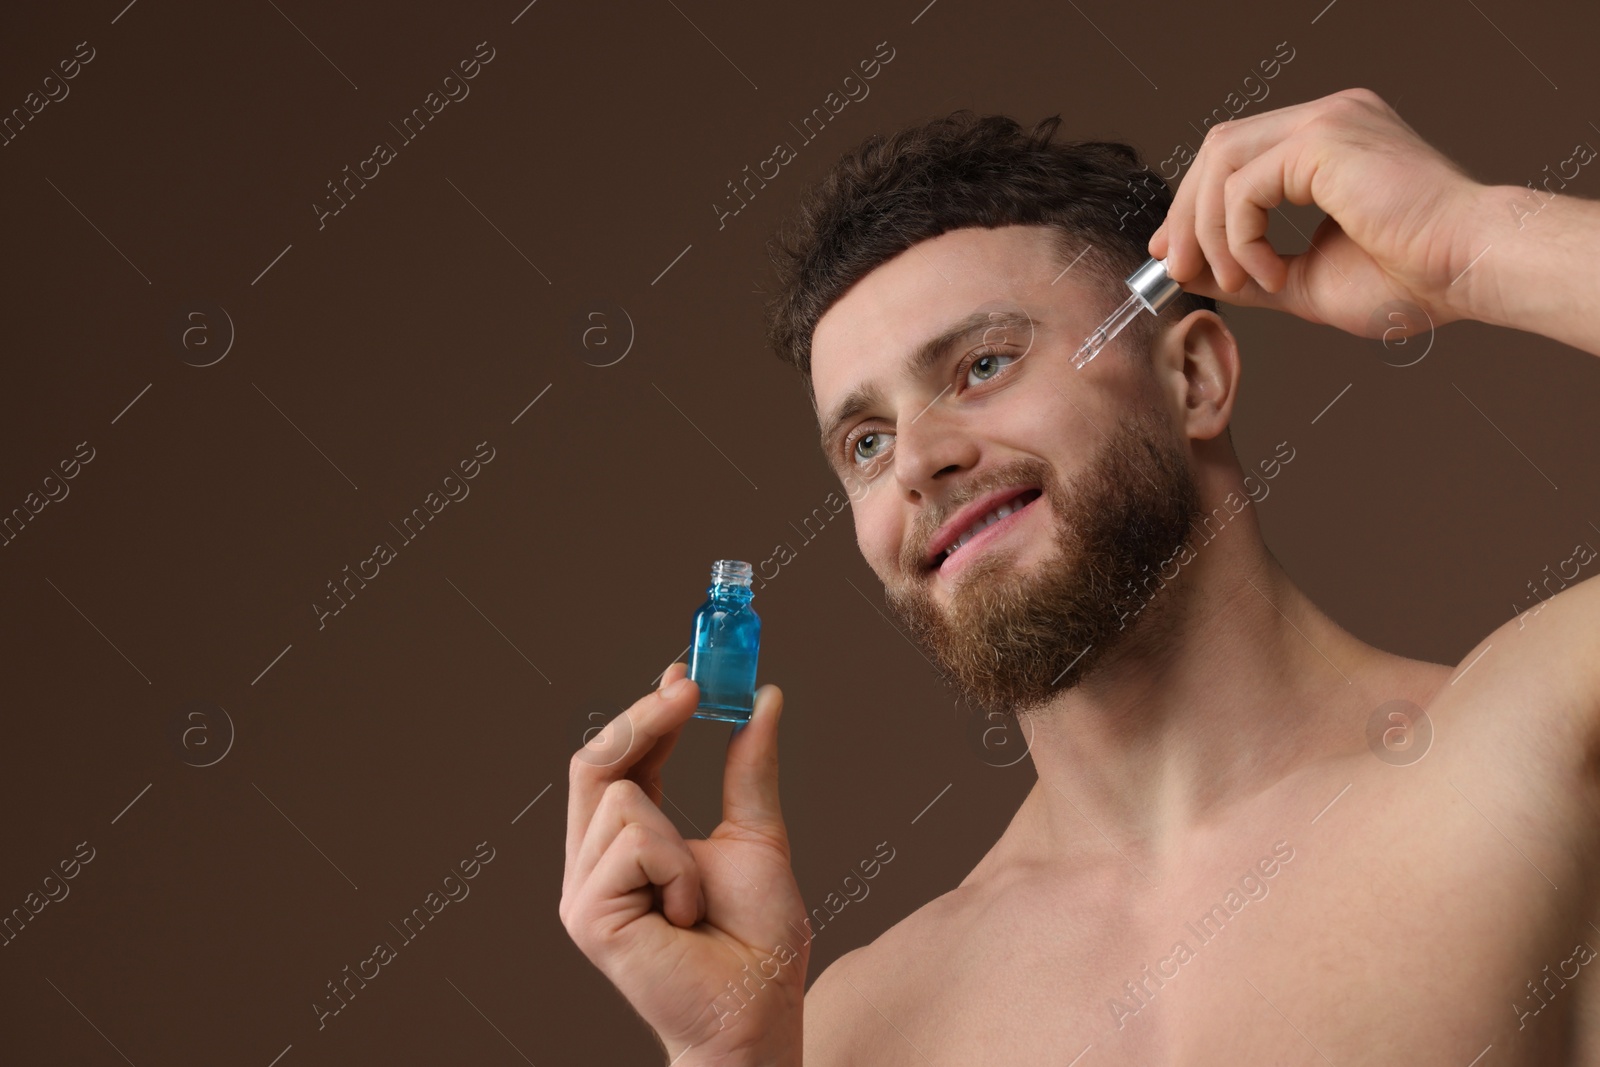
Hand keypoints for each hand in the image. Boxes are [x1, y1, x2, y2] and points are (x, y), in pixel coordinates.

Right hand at [561, 664, 806, 1064]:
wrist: (758, 1010)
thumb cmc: (758, 942)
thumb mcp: (758, 833)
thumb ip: (749, 768)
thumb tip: (763, 699)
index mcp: (628, 844)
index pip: (622, 761)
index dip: (646, 712)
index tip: (684, 675)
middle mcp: (595, 863)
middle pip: (594, 761)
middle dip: (643, 717)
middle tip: (689, 689)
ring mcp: (583, 889)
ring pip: (623, 796)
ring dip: (683, 840)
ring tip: (698, 897)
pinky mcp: (585, 913)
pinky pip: (635, 842)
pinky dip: (678, 870)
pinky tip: (686, 915)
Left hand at [1149, 87, 1486, 337]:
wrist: (1467, 271)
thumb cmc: (1411, 279)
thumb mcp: (1304, 280)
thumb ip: (1246, 270)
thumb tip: (1188, 271)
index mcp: (1327, 144)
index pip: (1235, 154)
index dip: (1194, 203)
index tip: (1173, 254)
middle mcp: (1326, 120)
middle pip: (1218, 149)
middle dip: (1186, 215)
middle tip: (1176, 269)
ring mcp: (1327, 122)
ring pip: (1222, 162)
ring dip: (1210, 232)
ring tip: (1235, 282)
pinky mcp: (1324, 139)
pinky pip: (1244, 186)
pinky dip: (1241, 237)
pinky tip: (1270, 272)